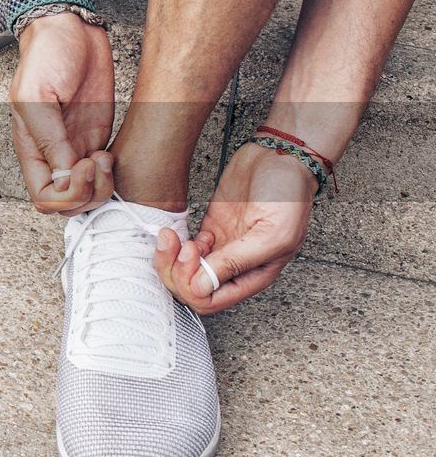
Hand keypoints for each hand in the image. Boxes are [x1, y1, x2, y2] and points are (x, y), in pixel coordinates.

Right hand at [10, 13, 115, 215]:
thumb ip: (50, 139)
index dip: (66, 195)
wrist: (70, 30)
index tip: (82, 166)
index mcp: (31, 149)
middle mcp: (52, 155)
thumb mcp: (37, 96)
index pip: (43, 198)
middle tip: (98, 162)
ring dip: (102, 187)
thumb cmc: (47, 56)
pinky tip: (113, 157)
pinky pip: (103, 176)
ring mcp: (75, 149)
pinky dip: (112, 177)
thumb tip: (65, 175)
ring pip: (89, 195)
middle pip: (68, 204)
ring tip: (106, 158)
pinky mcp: (96, 139)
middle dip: (88, 194)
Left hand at [154, 142, 316, 314]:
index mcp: (255, 275)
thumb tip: (203, 288)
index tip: (194, 254)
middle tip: (178, 246)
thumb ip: (238, 262)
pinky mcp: (210, 229)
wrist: (280, 156)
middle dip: (176, 272)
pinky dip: (171, 245)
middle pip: (192, 288)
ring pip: (183, 270)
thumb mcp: (272, 233)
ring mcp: (221, 247)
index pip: (213, 301)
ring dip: (169, 258)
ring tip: (168, 238)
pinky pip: (182, 249)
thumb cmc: (288, 193)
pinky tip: (172, 232)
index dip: (194, 286)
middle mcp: (236, 266)